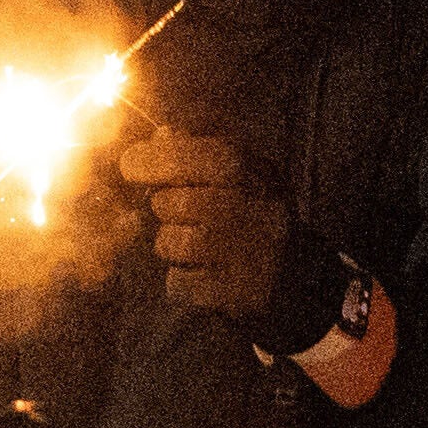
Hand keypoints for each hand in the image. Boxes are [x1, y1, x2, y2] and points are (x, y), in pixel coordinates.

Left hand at [117, 128, 349, 351]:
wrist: (297, 275)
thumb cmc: (253, 213)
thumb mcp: (238, 173)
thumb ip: (199, 151)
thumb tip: (161, 135)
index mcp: (256, 174)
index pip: (204, 157)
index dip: (157, 160)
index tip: (130, 166)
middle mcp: (257, 211)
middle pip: (179, 203)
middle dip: (164, 207)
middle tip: (174, 211)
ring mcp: (249, 255)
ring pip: (175, 244)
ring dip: (170, 244)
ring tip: (189, 244)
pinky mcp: (238, 292)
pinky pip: (181, 283)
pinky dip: (180, 279)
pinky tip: (198, 272)